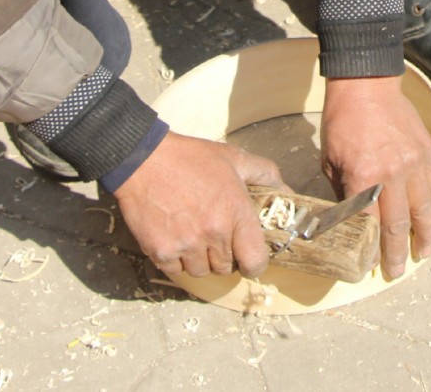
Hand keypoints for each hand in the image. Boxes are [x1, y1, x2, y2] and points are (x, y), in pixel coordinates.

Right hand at [111, 132, 284, 280]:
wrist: (143, 159)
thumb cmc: (190, 158)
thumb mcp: (234, 158)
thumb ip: (265, 174)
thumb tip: (287, 192)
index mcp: (235, 214)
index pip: (255, 262)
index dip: (255, 264)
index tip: (248, 258)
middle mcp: (213, 234)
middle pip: (226, 269)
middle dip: (224, 256)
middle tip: (215, 236)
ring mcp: (186, 245)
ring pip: (201, 272)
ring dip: (200, 260)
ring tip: (194, 235)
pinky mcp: (160, 251)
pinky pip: (176, 270)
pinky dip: (176, 260)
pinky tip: (175, 237)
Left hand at [321, 75, 430, 278]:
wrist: (367, 85)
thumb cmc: (342, 122)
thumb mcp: (330, 162)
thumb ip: (344, 194)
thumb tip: (349, 222)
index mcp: (365, 178)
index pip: (371, 226)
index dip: (371, 250)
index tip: (371, 265)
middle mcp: (393, 175)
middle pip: (400, 225)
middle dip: (398, 252)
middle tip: (396, 271)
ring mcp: (414, 164)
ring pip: (425, 209)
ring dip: (424, 235)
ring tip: (423, 252)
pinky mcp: (427, 154)